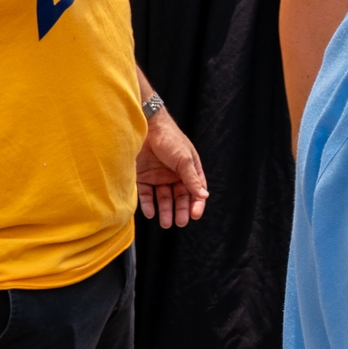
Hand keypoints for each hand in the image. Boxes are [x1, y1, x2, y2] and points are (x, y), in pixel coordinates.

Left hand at [137, 108, 209, 227]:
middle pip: (179, 197)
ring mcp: (158, 176)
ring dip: (165, 211)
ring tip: (166, 223)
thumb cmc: (169, 138)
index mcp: (188, 169)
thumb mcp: (184, 159)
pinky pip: (146, 194)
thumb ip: (192, 179)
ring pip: (163, 198)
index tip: (195, 215)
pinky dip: (148, 204)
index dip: (196, 203)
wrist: (145, 125)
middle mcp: (174, 174)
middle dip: (180, 210)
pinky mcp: (143, 176)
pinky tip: (151, 212)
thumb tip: (204, 195)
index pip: (195, 190)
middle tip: (180, 222)